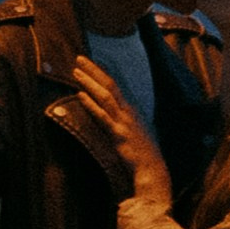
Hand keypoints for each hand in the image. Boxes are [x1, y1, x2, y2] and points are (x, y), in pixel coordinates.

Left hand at [70, 54, 160, 177]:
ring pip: (105, 96)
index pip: (116, 86)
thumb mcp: (137, 132)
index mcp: (132, 110)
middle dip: (93, 70)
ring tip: (76, 71)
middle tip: (79, 58)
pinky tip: (80, 95)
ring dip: (89, 82)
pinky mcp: (118, 135)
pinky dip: (90, 104)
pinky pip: (102, 116)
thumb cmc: (144, 154)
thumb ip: (126, 121)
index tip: (91, 62)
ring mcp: (124, 122)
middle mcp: (128, 112)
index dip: (102, 73)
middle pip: (109, 85)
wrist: (153, 170)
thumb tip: (117, 114)